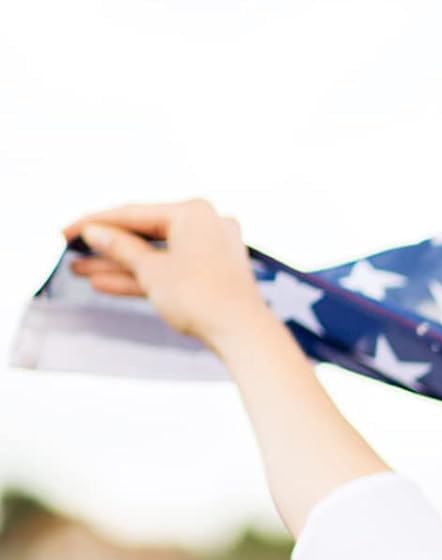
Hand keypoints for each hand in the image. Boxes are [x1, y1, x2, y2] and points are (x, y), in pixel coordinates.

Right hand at [61, 198, 267, 350]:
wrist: (244, 336)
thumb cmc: (205, 298)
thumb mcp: (151, 270)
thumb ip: (120, 248)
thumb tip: (96, 233)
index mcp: (194, 212)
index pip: (134, 213)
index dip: (95, 223)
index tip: (68, 232)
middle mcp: (206, 226)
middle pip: (144, 234)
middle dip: (107, 246)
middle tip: (73, 250)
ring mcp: (211, 252)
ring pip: (155, 256)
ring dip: (119, 265)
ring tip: (81, 270)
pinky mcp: (212, 277)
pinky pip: (170, 271)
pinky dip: (143, 278)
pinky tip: (106, 284)